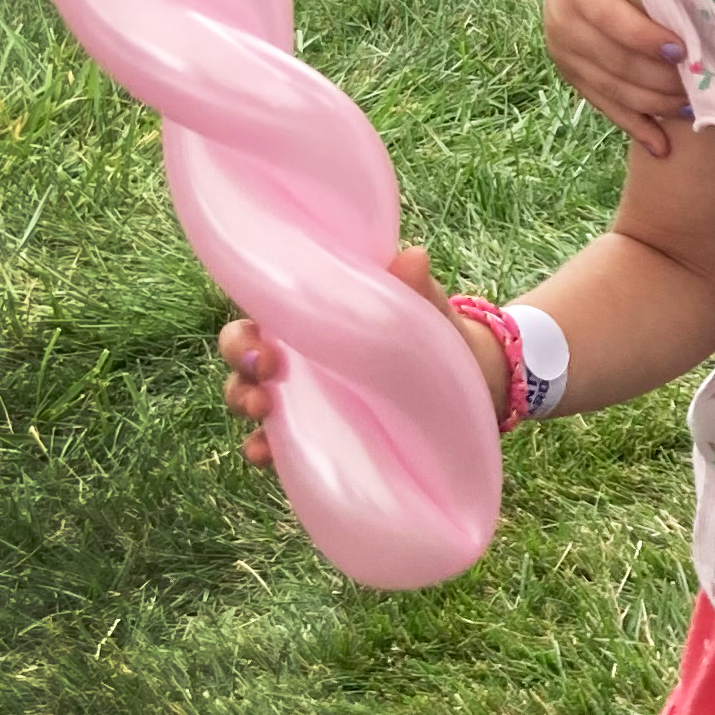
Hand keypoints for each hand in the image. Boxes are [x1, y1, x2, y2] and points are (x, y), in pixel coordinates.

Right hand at [220, 246, 497, 469]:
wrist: (474, 380)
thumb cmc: (435, 329)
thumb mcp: (427, 306)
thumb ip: (416, 286)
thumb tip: (414, 257)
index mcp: (314, 315)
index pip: (259, 317)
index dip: (244, 335)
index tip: (264, 347)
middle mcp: (300, 355)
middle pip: (246, 361)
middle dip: (241, 373)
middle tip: (264, 383)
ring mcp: (308, 397)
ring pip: (255, 401)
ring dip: (247, 409)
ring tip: (262, 422)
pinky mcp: (324, 434)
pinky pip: (283, 444)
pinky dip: (267, 449)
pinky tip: (268, 457)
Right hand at [546, 0, 690, 157]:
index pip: (609, 18)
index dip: (645, 39)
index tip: (683, 51)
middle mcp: (561, 21)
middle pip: (614, 62)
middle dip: (662, 79)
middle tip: (704, 84)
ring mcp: (564, 53)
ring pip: (613, 91)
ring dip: (657, 105)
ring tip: (695, 108)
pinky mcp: (573, 77)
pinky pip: (606, 108)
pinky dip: (637, 128)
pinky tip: (662, 146)